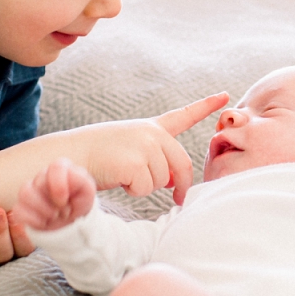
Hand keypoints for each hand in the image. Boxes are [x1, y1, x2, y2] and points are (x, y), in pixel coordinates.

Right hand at [10, 158, 96, 230]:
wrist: (72, 221)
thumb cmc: (79, 201)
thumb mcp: (87, 190)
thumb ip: (83, 178)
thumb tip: (75, 176)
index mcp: (60, 169)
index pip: (56, 167)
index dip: (59, 186)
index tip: (65, 201)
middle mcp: (42, 177)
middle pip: (39, 183)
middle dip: (54, 204)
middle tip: (65, 212)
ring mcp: (30, 191)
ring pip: (25, 193)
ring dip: (43, 210)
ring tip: (54, 216)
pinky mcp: (22, 207)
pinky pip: (18, 211)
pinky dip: (33, 220)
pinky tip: (44, 223)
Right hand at [74, 92, 228, 205]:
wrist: (69, 154)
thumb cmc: (97, 156)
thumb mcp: (130, 150)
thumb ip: (155, 160)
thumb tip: (173, 183)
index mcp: (151, 128)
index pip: (183, 116)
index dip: (206, 106)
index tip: (225, 96)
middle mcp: (151, 133)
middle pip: (182, 164)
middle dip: (181, 185)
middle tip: (178, 199)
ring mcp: (144, 145)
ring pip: (162, 181)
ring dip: (145, 186)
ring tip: (121, 174)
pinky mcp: (136, 162)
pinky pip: (146, 188)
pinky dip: (133, 191)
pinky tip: (117, 178)